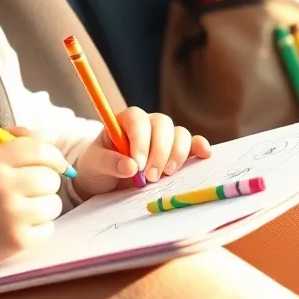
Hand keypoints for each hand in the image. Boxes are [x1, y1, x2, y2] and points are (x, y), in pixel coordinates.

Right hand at [0, 128, 68, 265]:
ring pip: (54, 204)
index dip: (54, 157)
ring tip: (25, 207)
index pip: (40, 151)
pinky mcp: (16, 240)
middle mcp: (2, 186)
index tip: (55, 164)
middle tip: (33, 188)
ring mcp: (10, 215)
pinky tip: (21, 224)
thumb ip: (18, 142)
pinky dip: (40, 228)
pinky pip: (48, 229)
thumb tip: (51, 149)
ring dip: (45, 206)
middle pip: (50, 178)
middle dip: (46, 182)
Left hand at [73, 108, 211, 197]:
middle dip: (160, 151)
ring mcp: (164, 137)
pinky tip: (204, 155)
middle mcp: (147, 124)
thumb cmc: (98, 167)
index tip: (137, 165)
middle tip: (150, 177)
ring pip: (180, 134)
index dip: (141, 140)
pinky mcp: (176, 152)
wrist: (105, 180)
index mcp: (125, 120)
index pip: (138, 119)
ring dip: (176, 154)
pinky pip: (193, 144)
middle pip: (163, 124)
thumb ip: (109, 163)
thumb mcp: (94, 164)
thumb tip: (130, 166)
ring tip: (165, 175)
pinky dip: (200, 147)